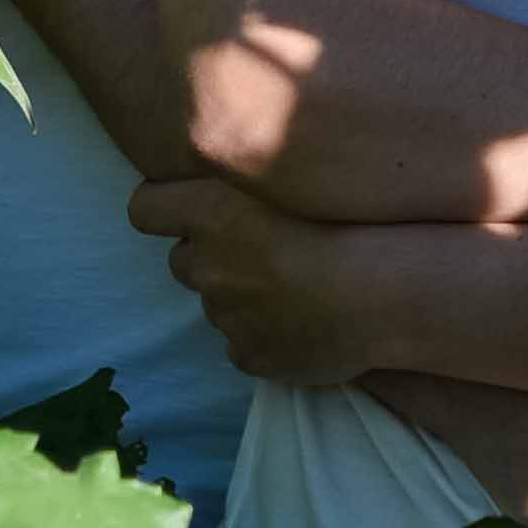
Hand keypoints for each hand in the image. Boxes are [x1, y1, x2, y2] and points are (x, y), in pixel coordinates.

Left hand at [126, 171, 389, 384]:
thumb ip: (246, 176)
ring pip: (216, 302)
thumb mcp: (292, 172)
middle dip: (209, 257)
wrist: (383, 292)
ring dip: (239, 296)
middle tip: (259, 251)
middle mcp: (205, 264)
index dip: (162, 209)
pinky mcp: (248, 355)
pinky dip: (262, 336)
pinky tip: (301, 323)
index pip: (144, 209)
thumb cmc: (347, 219)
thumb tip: (227, 179)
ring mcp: (225, 315)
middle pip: (182, 260)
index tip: (184, 209)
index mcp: (208, 211)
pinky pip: (242, 344)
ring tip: (291, 287)